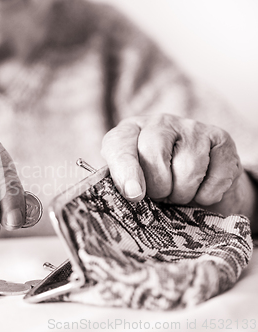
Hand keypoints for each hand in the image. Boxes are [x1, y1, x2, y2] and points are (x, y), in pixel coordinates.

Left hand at [101, 114, 254, 217]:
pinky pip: (216, 176)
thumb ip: (125, 185)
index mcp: (129, 131)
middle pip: (155, 154)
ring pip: (188, 168)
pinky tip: (201, 193)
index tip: (134, 194)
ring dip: (183, 193)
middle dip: (158, 187)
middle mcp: (159, 123)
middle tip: (160, 196)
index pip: (121, 144)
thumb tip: (132, 192)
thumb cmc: (154, 186)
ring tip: (178, 194)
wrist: (196, 187)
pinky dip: (208, 194)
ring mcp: (192, 128)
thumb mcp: (131, 185)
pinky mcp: (221, 139)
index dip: (126, 171)